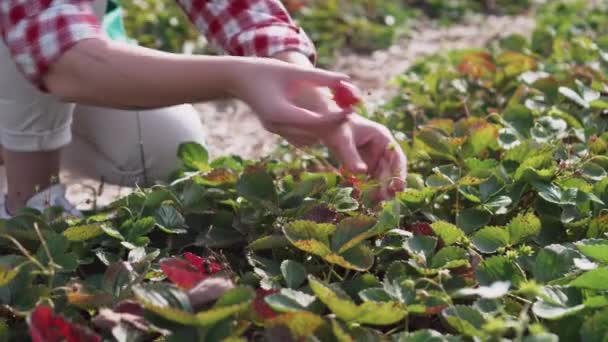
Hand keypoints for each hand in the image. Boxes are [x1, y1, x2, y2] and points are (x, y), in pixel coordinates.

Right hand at [234, 58, 352, 142]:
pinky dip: (313, 130)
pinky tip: (324, 120)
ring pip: (308, 138)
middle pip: (313, 134)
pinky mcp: (276, 130)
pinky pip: (300, 137)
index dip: (334, 118)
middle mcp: (277, 126)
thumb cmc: (265, 70)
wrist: (238, 78)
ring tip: (340, 118)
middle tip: (350, 115)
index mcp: (279, 112)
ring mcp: (275, 131)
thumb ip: (321, 77)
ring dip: (324, 130)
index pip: (314, 121)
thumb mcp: (294, 71)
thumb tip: (347, 80)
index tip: (351, 111)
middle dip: (332, 126)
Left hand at [324, 115, 406, 198]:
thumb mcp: (342, 140)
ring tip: (379, 201)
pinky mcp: (366, 165)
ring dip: (382, 188)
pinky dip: (372, 188)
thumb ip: (351, 156)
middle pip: (391, 168)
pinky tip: (370, 199)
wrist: (324, 126)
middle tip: (389, 197)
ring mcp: (375, 157)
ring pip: (383, 176)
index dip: (399, 171)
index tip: (399, 186)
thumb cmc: (336, 127)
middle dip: (391, 183)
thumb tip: (361, 172)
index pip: (396, 156)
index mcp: (382, 137)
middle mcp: (381, 148)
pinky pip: (373, 179)